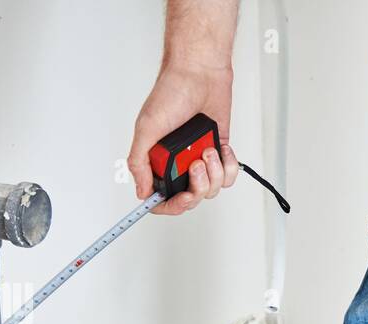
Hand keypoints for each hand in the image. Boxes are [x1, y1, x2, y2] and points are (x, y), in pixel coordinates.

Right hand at [128, 64, 239, 214]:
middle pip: (190, 198)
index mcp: (157, 160)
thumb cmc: (171, 93)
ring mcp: (199, 158)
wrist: (200, 74)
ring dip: (214, 172)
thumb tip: (142, 190)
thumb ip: (139, 162)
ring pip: (212, 188)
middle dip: (197, 187)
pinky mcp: (219, 152)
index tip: (181, 199)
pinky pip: (228, 175)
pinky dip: (228, 165)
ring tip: (208, 149)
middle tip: (196, 166)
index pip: (161, 198)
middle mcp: (178, 163)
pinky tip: (221, 148)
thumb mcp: (146, 128)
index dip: (171, 205)